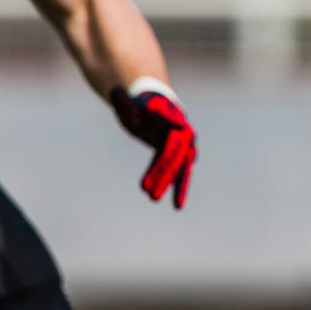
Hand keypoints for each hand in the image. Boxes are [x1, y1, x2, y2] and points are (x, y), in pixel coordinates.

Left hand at [110, 79, 196, 208]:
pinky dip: (180, 188)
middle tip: (145, 190)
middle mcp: (181, 126)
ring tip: (160, 201)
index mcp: (165, 110)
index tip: (178, 125)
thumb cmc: (139, 106)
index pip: (167, 116)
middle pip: (172, 149)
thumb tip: (131, 115)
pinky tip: (178, 205)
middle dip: (161, 170)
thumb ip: (124, 103)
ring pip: (180, 164)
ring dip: (170, 183)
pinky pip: (183, 172)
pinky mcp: (185, 154)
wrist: (157, 107)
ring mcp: (186, 141)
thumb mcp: (127, 104)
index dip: (171, 120)